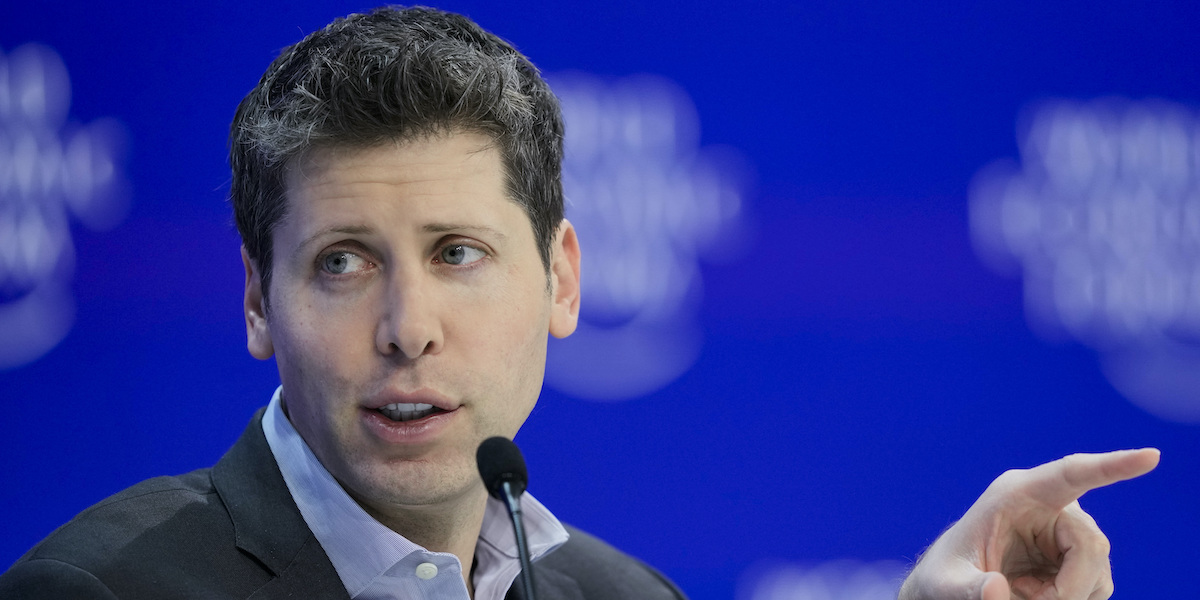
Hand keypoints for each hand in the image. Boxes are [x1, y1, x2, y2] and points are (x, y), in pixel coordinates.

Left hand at [898, 448, 1159, 599]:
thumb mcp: (945, 584)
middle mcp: (1047, 504)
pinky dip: (1073, 598)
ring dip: (1069, 593)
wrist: (951, 585)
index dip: (1111, 466)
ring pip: (1096, 566)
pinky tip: (1038, 595)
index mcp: (1016, 493)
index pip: (1071, 474)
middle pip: (1090, 542)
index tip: (1150, 457)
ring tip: (1024, 595)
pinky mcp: (1073, 555)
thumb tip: (996, 590)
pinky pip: (1096, 583)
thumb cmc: (944, 576)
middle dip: (1070, 584)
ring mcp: (1064, 529)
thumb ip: (967, 589)